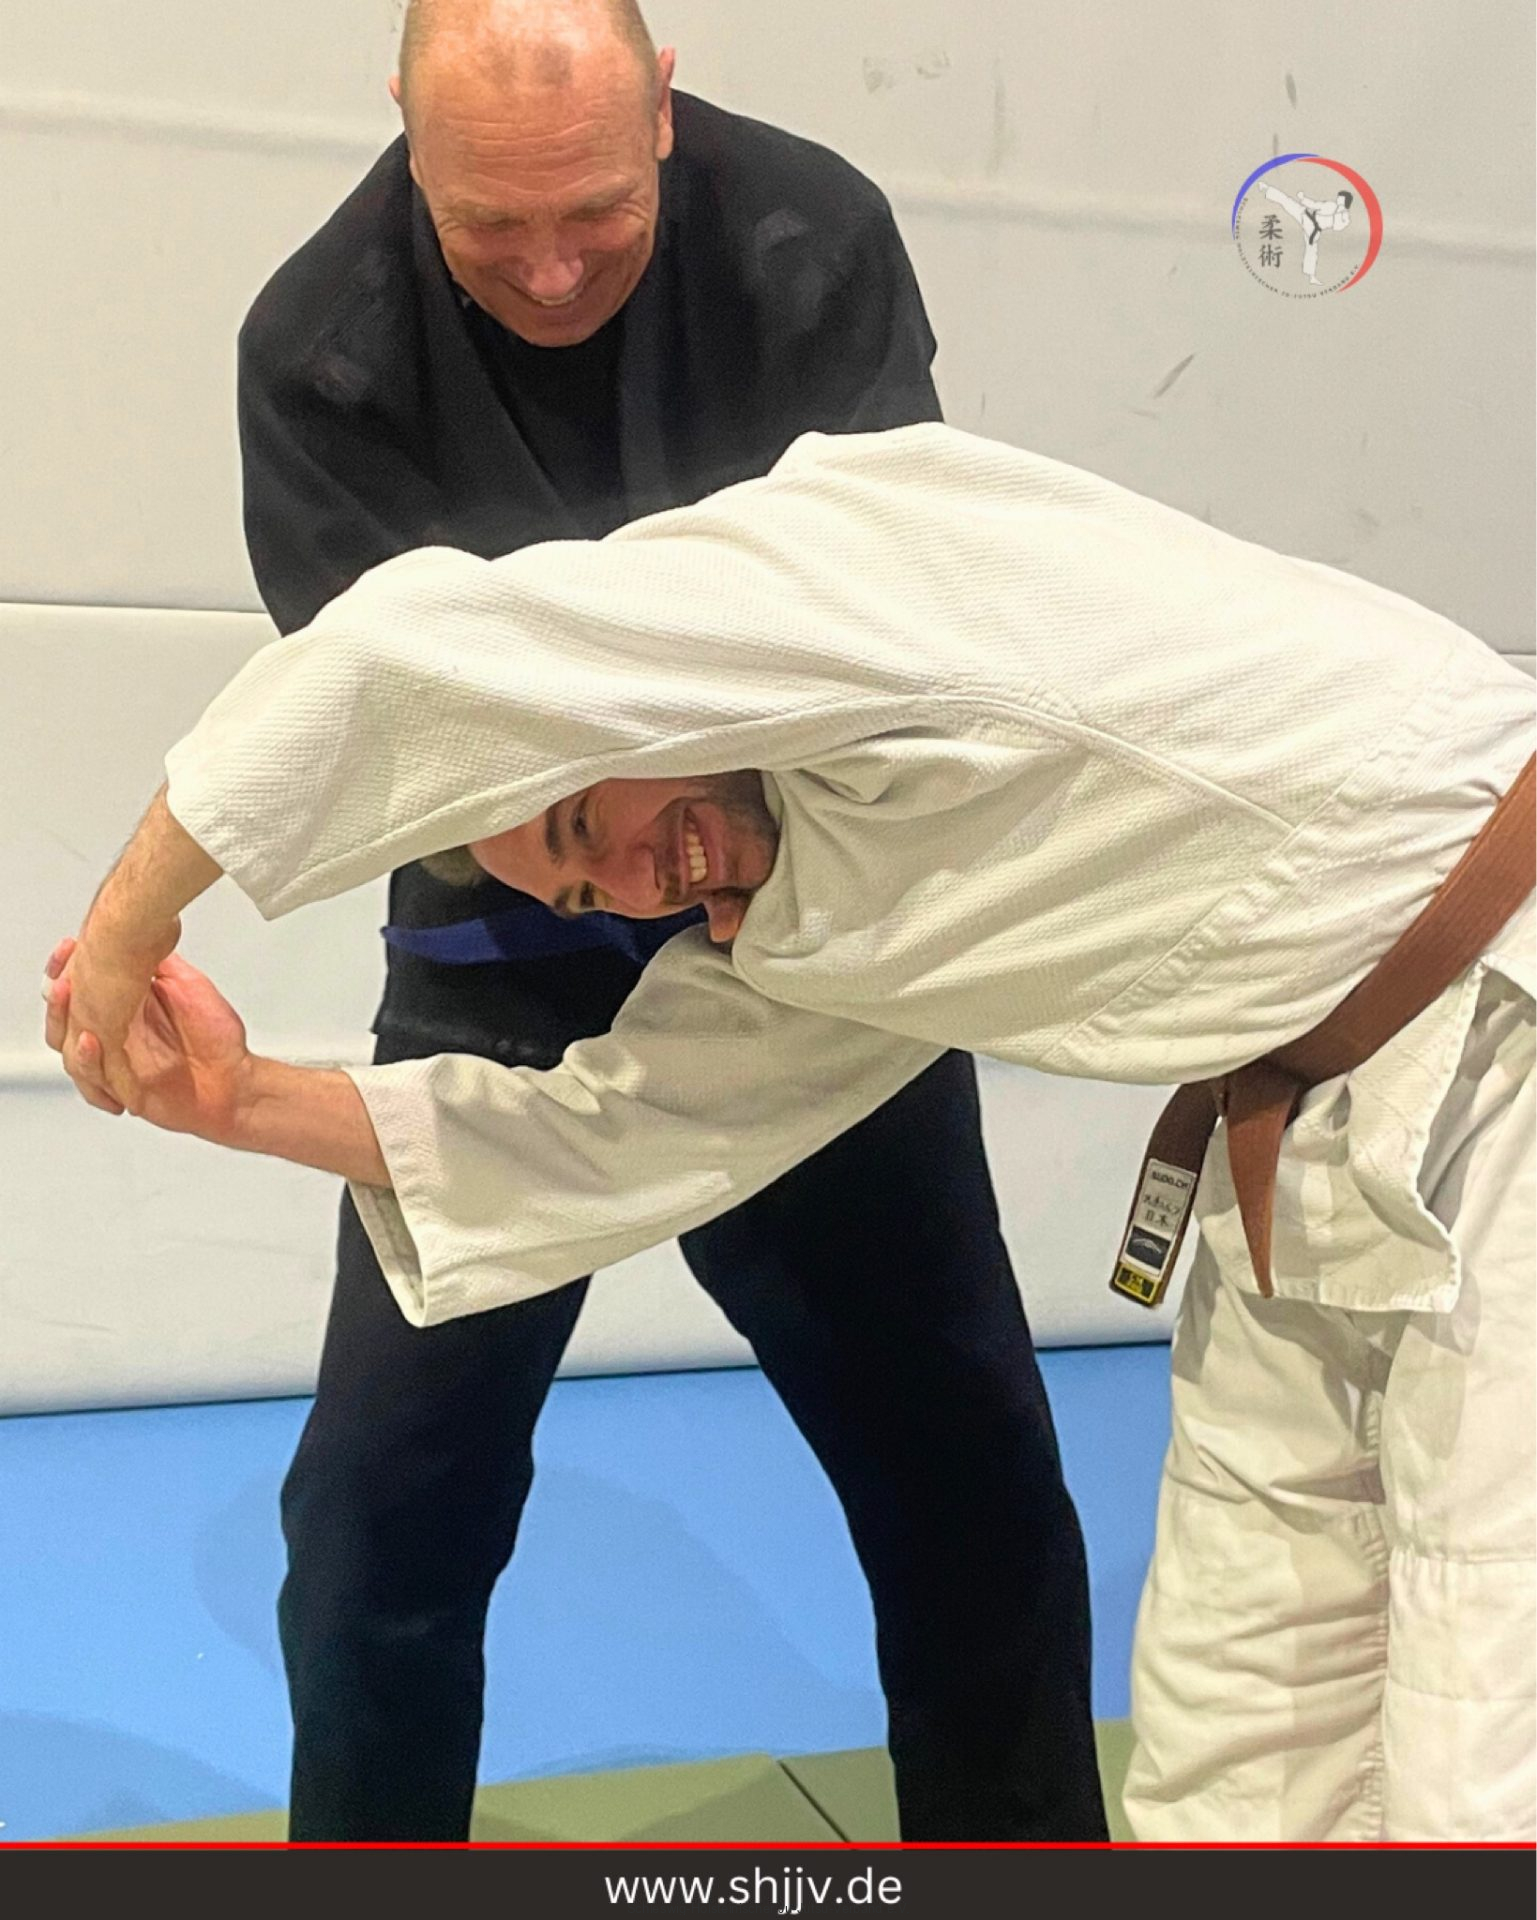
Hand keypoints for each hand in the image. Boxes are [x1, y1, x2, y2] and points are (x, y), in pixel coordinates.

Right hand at [46, 942, 252, 1141]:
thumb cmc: (218, 1038)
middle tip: (62, 975)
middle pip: (64, 1020)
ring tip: (68, 1000)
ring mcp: (116, 1066)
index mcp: (123, 1011)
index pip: (81, 989)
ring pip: (72, 1049)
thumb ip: (159, 963)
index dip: (69, 969)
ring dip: (65, 1023)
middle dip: (59, 998)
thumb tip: (141, 931)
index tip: (70, 946)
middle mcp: (113, 1039)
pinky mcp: (124, 1091)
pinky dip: (90, 1061)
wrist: (238, 1078)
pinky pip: (97, 1081)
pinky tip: (90, 1042)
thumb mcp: (187, 986)